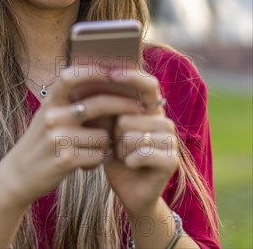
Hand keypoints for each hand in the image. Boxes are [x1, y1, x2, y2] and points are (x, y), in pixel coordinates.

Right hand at [0, 66, 143, 208]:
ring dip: (104, 143)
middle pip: (98, 104)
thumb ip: (70, 103)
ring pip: (102, 135)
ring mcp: (58, 138)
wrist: (19, 174)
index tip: (114, 69)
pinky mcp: (66, 160)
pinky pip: (98, 155)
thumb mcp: (49, 116)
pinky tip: (84, 162)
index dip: (92, 70)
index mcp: (50, 102)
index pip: (70, 76)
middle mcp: (53, 116)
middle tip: (139, 107)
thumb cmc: (41, 142)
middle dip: (123, 105)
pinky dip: (97, 159)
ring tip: (90, 148)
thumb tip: (105, 86)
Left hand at [103, 67, 178, 216]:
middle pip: (130, 114)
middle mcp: (163, 121)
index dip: (131, 76)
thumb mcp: (106, 127)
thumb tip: (88, 79)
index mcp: (149, 109)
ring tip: (125, 155)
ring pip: (135, 134)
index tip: (110, 72)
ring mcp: (171, 140)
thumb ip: (105, 105)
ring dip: (122, 148)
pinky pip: (142, 152)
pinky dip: (130, 161)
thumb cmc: (113, 153)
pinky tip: (132, 165)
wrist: (127, 189)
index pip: (148, 83)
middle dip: (116, 131)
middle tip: (119, 143)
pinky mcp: (172, 160)